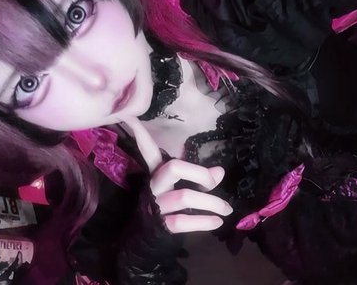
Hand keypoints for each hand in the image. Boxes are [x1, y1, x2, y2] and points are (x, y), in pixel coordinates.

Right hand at [118, 116, 232, 232]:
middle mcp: (154, 186)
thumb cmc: (166, 207)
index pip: (148, 150)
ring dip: (211, 203)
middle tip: (215, 180)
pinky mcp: (161, 225)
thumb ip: (201, 177)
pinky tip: (217, 222)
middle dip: (200, 173)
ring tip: (227, 210)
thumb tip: (220, 171)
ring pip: (184, 197)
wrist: (146, 240)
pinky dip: (203, 222)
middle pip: (174, 168)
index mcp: (157, 173)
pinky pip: (183, 222)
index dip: (140, 134)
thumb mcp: (181, 188)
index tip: (129, 116)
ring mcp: (157, 205)